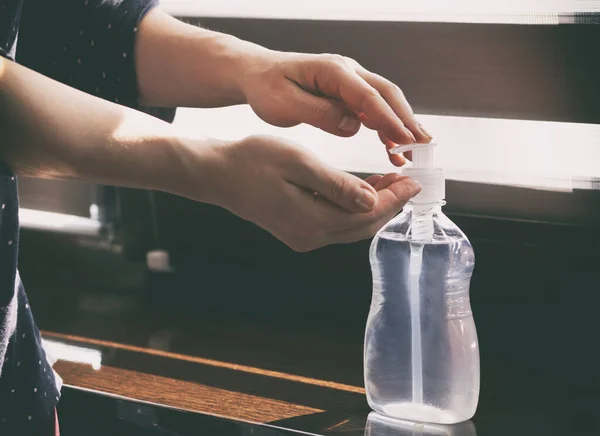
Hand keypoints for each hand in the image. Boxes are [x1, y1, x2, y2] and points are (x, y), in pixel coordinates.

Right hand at [198, 135, 420, 251]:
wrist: (217, 174)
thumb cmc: (253, 161)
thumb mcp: (298, 163)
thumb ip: (337, 184)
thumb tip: (371, 201)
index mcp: (312, 221)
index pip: (367, 214)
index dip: (394, 198)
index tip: (415, 181)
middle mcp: (310, 237)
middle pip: (363, 226)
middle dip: (390, 204)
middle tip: (409, 181)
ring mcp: (303, 237)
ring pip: (352, 226)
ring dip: (373, 206)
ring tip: (392, 182)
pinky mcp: (298, 231)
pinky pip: (336, 223)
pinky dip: (354, 208)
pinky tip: (363, 190)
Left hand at [241, 52, 432, 165]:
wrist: (257, 74)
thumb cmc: (266, 88)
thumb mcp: (284, 104)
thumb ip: (319, 113)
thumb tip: (353, 125)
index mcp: (332, 71)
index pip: (367, 97)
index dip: (388, 119)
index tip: (405, 140)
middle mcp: (346, 71)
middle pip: (386, 94)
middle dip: (407, 120)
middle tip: (424, 145)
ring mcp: (349, 80)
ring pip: (384, 101)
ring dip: (400, 124)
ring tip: (414, 151)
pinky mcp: (347, 92)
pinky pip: (373, 108)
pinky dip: (386, 126)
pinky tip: (393, 145)